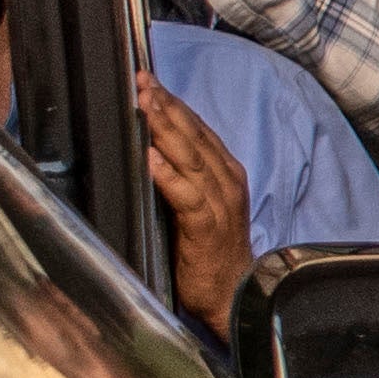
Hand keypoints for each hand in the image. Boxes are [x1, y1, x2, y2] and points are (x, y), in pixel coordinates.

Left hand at [138, 74, 254, 329]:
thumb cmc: (213, 254)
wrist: (235, 297)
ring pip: (190, 158)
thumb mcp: (204, 207)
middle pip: (194, 136)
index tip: (150, 81)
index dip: (175, 104)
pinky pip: (187, 195)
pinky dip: (169, 174)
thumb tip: (153, 151)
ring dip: (166, 129)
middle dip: (167, 105)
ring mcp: (219, 205)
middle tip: (143, 80)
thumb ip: (186, 179)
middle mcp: (226, 184)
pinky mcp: (206, 228)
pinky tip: (151, 157)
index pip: (198, 130)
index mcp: (226, 176)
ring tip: (146, 105)